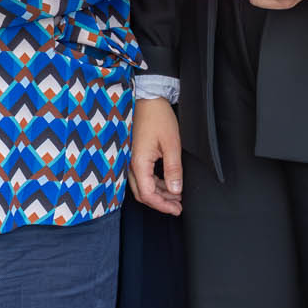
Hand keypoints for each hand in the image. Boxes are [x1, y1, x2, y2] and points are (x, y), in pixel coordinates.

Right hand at [130, 95, 184, 215]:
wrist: (147, 98)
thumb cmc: (157, 117)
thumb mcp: (171, 144)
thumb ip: (173, 169)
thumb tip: (175, 190)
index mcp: (138, 162)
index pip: (147, 194)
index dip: (162, 205)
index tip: (177, 209)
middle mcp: (129, 163)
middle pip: (142, 193)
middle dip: (161, 203)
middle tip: (177, 207)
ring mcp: (129, 159)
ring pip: (141, 185)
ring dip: (158, 193)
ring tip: (176, 196)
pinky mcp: (132, 154)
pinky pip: (141, 176)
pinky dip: (154, 183)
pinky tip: (166, 182)